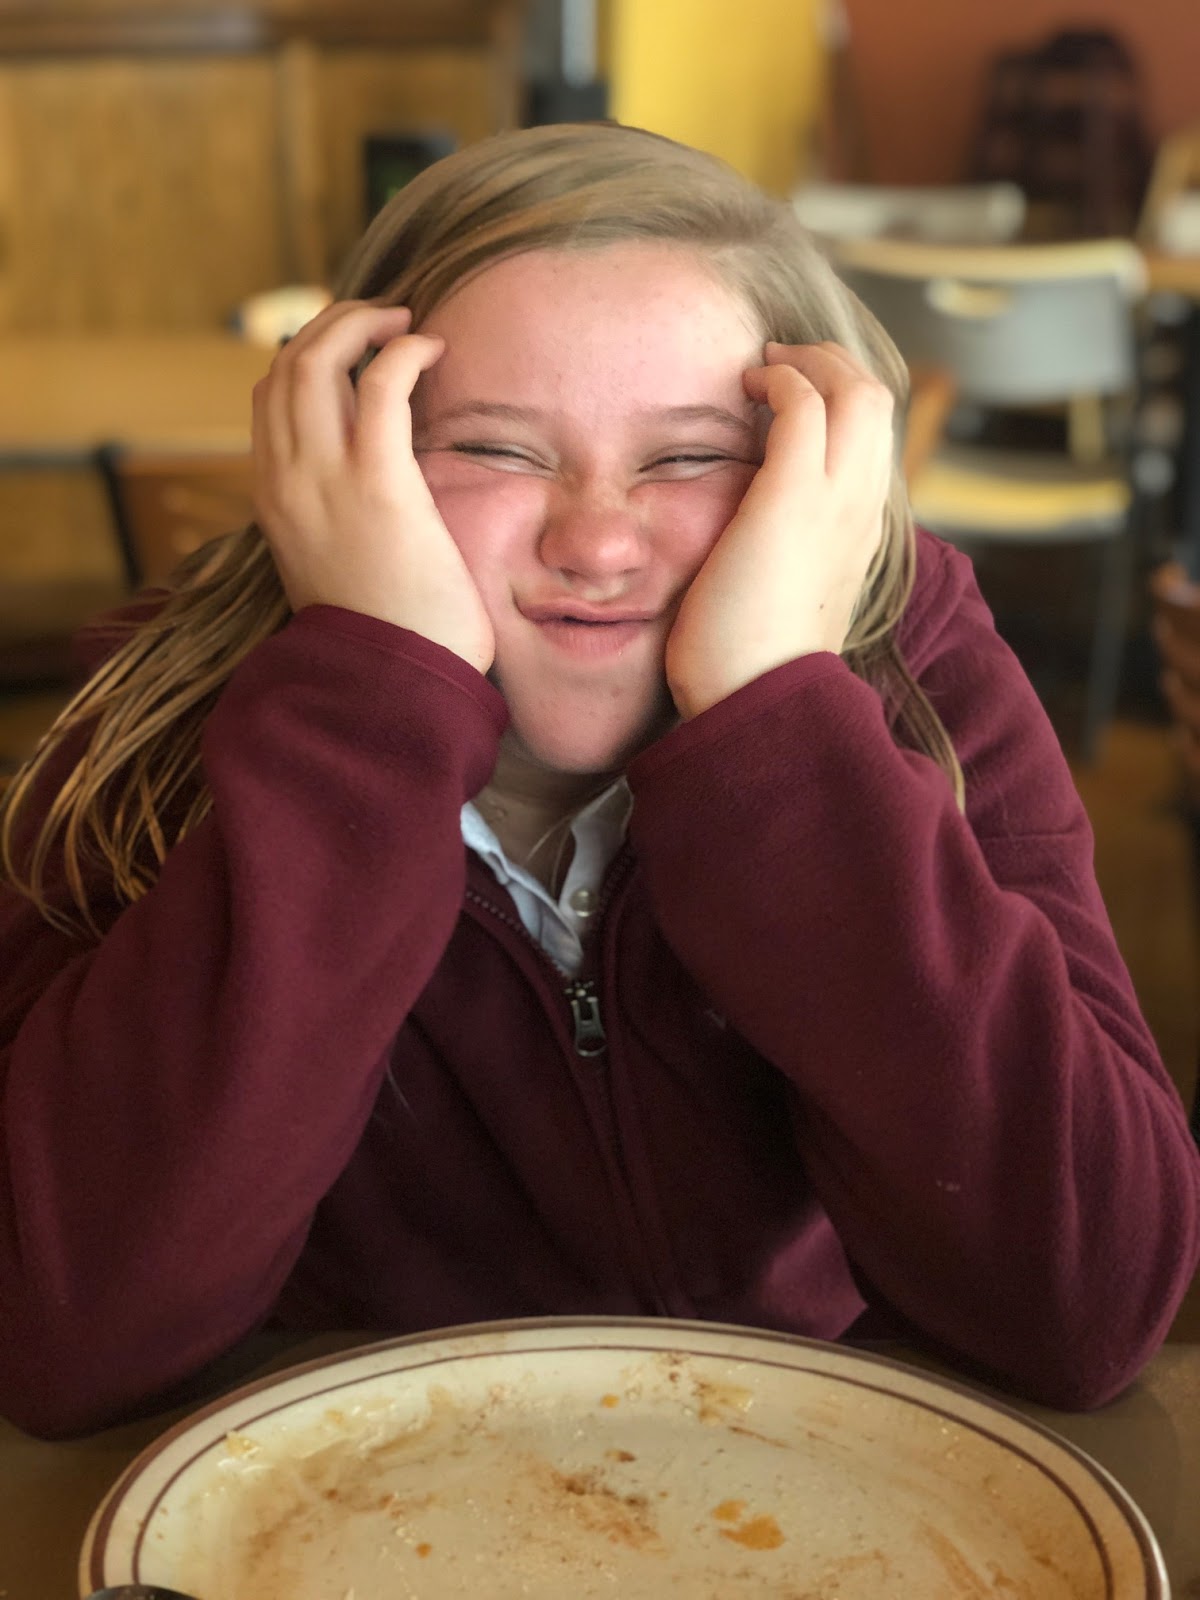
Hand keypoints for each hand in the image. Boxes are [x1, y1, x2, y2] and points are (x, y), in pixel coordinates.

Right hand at [252, 300, 494, 673]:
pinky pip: (379, 384)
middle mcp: (285, 481)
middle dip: (333, 324)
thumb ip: (338, 521)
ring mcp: (323, 478)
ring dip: (361, 323)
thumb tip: (374, 494)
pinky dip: (402, 350)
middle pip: (286, 364)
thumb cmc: (387, 634)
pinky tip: (431, 349)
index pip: (267, 399)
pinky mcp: (376, 480)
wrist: (394, 683)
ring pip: (317, 359)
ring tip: (405, 321)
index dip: (306, 358)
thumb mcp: (339, 569)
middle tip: (382, 319)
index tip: (352, 351)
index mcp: (272, 501)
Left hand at [664, 341, 893, 718]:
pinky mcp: (792, 498)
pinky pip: (803, 405)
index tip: (798, 397)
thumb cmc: (751, 666)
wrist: (756, 700)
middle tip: (782, 361)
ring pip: (855, 390)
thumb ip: (786, 563)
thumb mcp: (784, 603)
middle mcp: (862, 512)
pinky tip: (747, 386)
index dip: (842, 404)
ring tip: (765, 366)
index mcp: (862, 536)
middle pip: (879, 400)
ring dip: (809, 363)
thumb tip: (755, 550)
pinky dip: (780, 381)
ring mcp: (835, 502)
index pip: (874, 443)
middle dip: (833, 364)